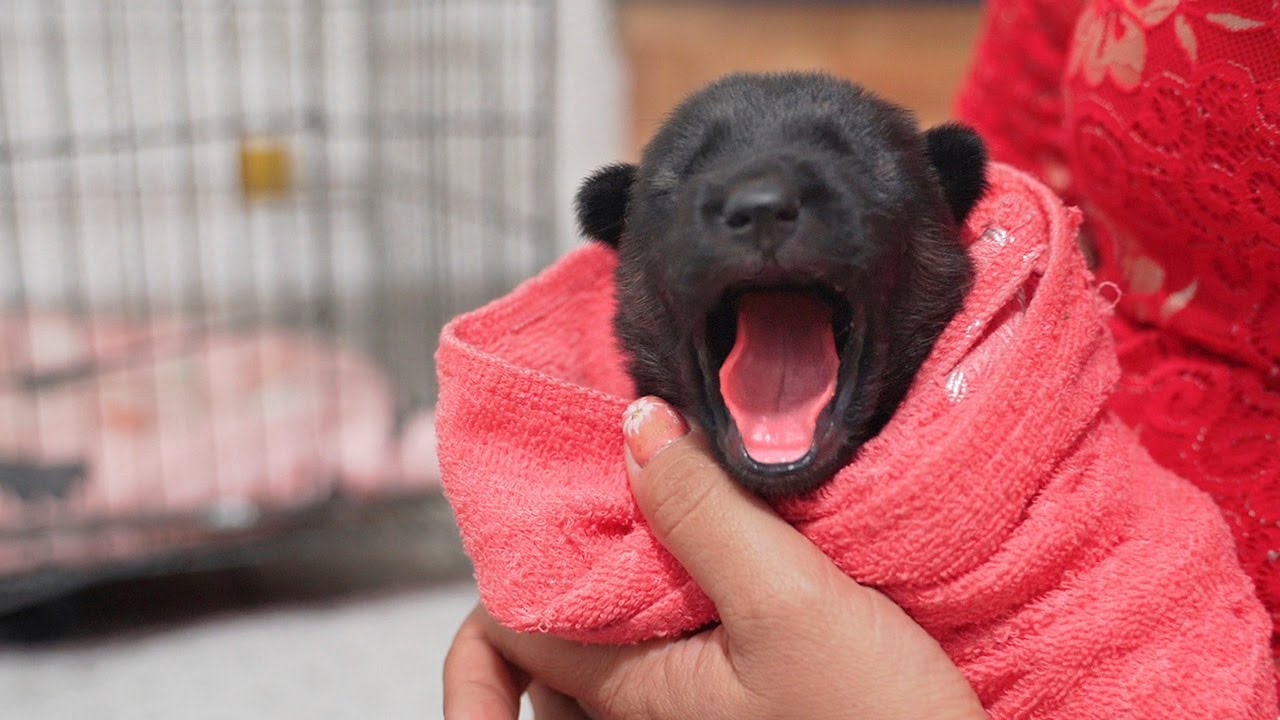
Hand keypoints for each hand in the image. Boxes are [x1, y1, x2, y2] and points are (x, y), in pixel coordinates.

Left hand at [443, 396, 986, 719]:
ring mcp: (691, 701)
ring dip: (644, 546)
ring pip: (629, 613)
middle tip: (621, 459)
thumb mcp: (790, 601)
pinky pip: (683, 619)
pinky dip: (691, 566)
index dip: (516, 550)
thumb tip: (639, 424)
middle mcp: (645, 705)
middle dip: (580, 537)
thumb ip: (704, 512)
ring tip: (679, 477)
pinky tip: (732, 524)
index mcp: (629, 692)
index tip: (551, 475)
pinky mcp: (740, 690)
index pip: (509, 629)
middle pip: (563, 616)